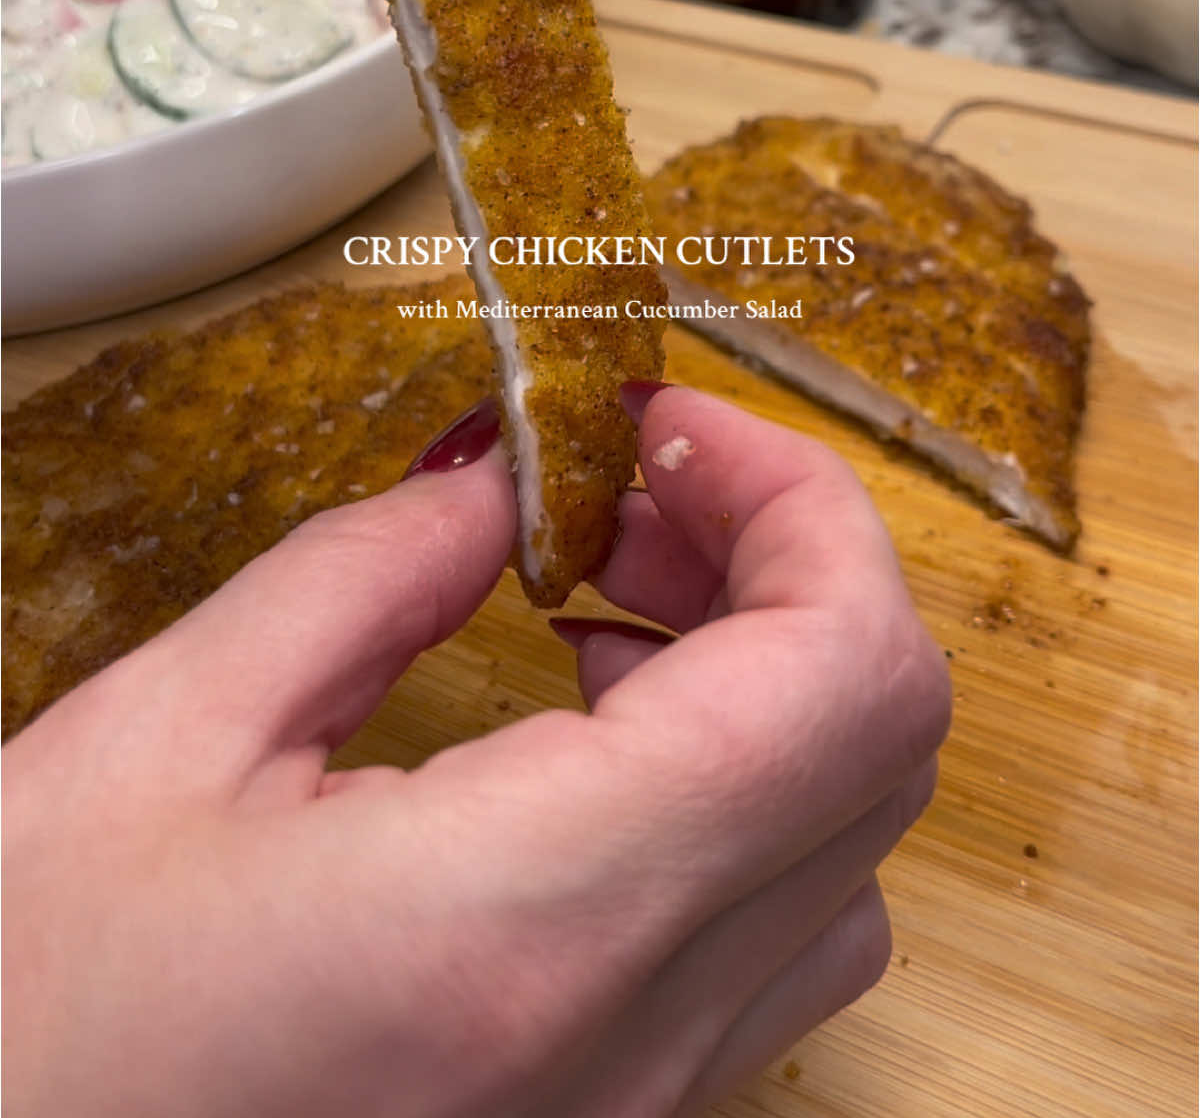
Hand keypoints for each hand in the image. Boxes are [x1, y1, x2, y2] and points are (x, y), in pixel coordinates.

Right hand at [2, 387, 950, 1117]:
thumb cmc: (23, 1031)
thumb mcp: (160, 745)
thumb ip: (367, 572)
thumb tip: (497, 477)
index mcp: (529, 914)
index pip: (841, 673)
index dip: (797, 503)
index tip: (669, 428)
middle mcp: (631, 1033)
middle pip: (880, 746)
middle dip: (785, 563)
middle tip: (630, 491)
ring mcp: (639, 1100)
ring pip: (850, 849)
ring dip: (770, 678)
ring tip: (601, 600)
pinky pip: (770, 937)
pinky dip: (738, 790)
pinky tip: (586, 736)